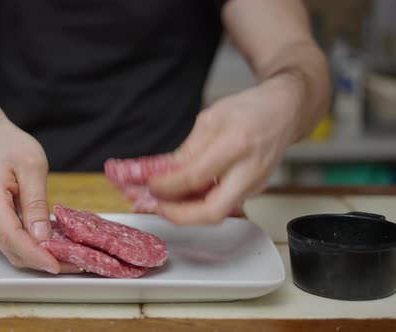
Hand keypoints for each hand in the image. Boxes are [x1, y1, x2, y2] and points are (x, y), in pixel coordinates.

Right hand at [0, 115, 78, 273]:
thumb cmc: (8, 145)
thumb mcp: (32, 166)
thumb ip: (36, 202)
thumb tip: (42, 236)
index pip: (11, 237)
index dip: (35, 255)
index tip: (58, 264)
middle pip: (11, 249)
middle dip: (42, 260)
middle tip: (75, 262)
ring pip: (12, 248)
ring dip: (39, 254)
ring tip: (70, 253)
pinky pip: (12, 240)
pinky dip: (32, 245)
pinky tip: (54, 242)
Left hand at [148, 74, 301, 224]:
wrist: (284, 111)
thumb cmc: (249, 110)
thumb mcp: (210, 119)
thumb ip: (186, 151)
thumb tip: (161, 173)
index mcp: (235, 144)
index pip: (194, 177)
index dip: (167, 186)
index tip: (151, 185)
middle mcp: (249, 170)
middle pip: (213, 211)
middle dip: (180, 216)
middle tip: (160, 207)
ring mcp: (255, 184)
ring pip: (218, 213)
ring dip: (189, 212)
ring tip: (167, 202)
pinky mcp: (255, 191)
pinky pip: (224, 204)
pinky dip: (202, 204)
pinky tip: (188, 196)